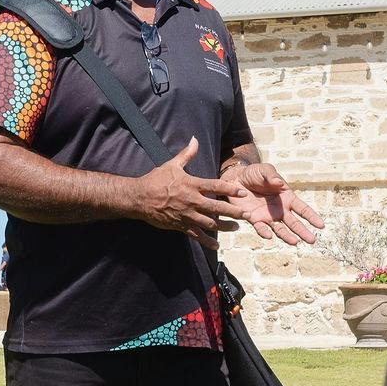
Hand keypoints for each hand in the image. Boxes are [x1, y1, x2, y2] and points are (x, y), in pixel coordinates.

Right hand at [129, 138, 249, 250]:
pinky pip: (196, 235)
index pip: (215, 187)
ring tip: (236, 227)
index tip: (243, 192)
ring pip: (209, 223)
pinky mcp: (180, 225)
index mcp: (191, 184)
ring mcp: (186, 215)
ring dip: (224, 226)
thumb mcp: (172, 165)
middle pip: (217, 208)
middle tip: (247, 215)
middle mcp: (191, 201)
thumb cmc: (156, 180)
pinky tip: (216, 245)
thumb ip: (187, 154)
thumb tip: (195, 140)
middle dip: (233, 212)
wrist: (139, 198)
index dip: (230, 190)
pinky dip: (206, 241)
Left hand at [228, 162, 323, 245]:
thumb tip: (278, 183)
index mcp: (287, 197)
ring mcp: (267, 216)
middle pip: (294, 223)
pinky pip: (260, 228)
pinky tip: (269, 235)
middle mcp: (280, 210)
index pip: (303, 209)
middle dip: (303, 231)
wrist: (235, 179)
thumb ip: (272, 176)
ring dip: (287, 236)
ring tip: (295, 242)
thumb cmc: (254, 173)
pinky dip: (264, 232)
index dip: (312, 217)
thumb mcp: (265, 170)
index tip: (321, 225)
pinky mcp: (254, 219)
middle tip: (313, 240)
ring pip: (280, 229)